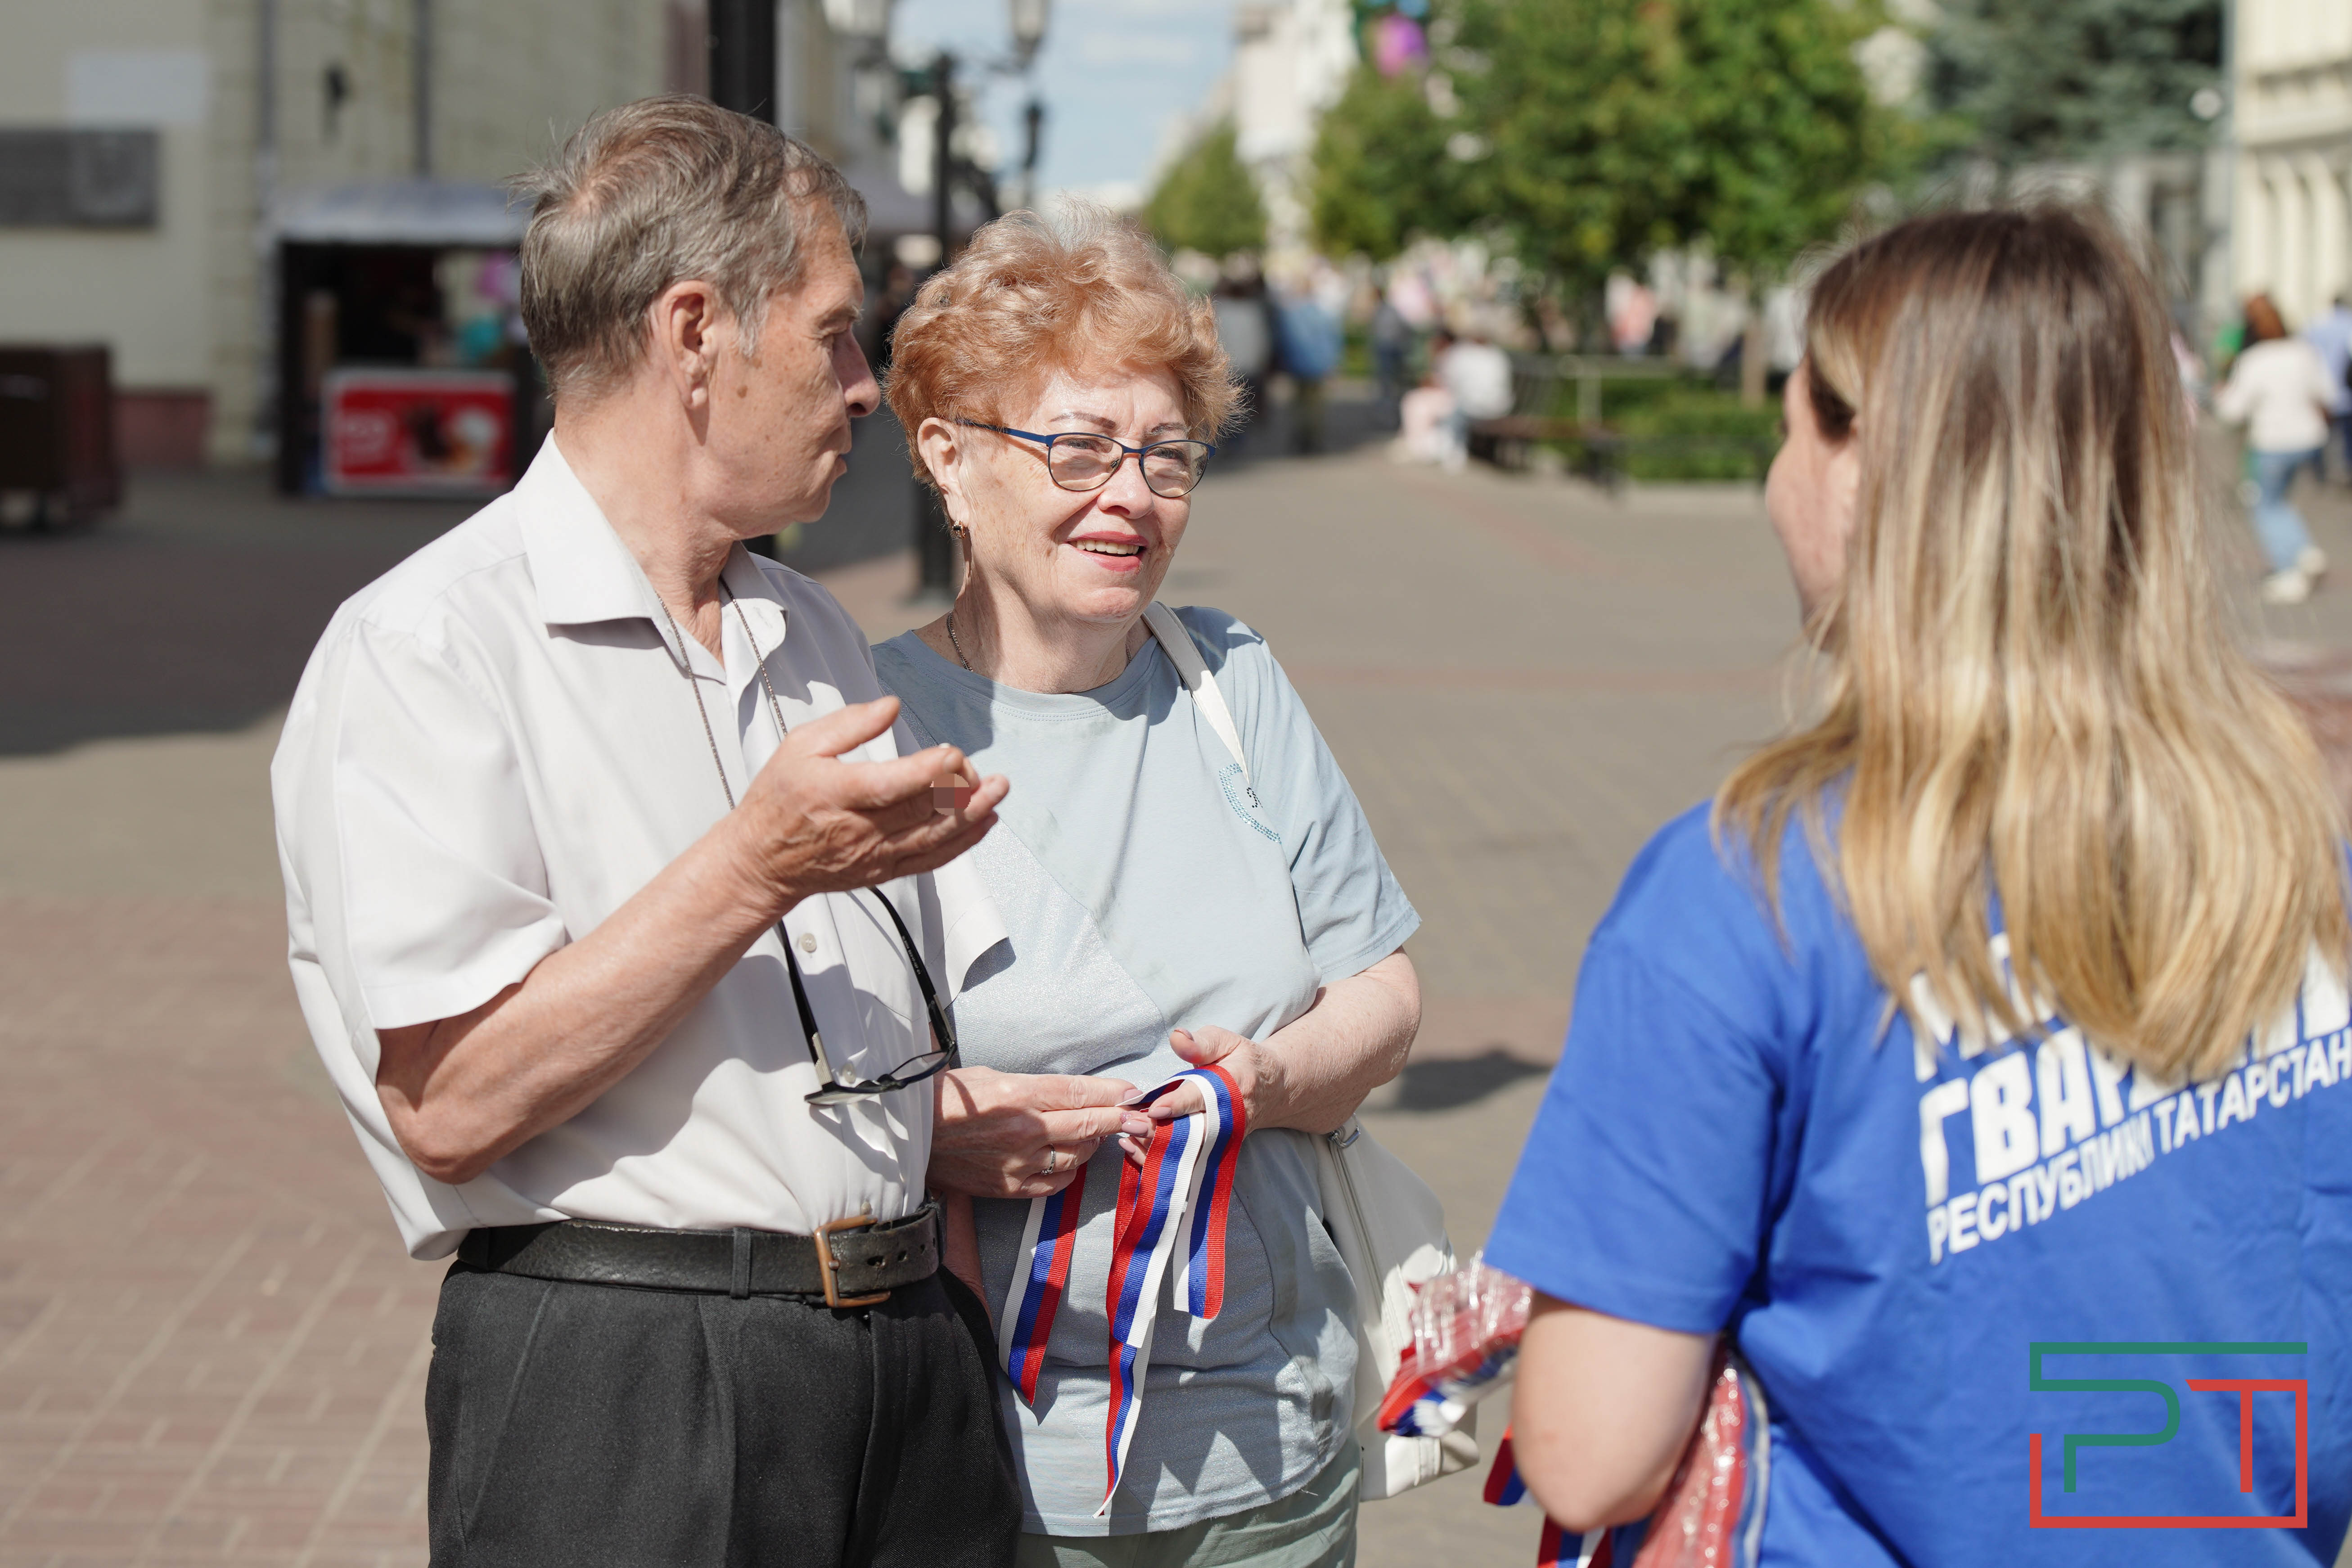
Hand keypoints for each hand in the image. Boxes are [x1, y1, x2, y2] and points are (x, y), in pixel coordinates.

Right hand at [725, 697, 1008, 912]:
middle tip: (980, 769)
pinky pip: (931, 860)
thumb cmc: (779, 799)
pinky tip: (985, 823)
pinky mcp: (882, 872)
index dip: (927, 771)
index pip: (890, 785)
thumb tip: (892, 706)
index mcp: (835, 792)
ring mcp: (873, 855)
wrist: (762, 861)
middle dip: (960, 788)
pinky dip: (962, 843)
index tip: (953, 753)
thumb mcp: (801, 746)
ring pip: (933, 838)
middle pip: (921, 810)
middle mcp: (858, 829)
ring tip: (998, 791)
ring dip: (972, 815)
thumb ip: (849, 724)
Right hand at [931, 1066, 1153, 1198]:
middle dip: (1122, 1120)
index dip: (1114, 1093)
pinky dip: (1071, 1171)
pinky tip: (1071, 1160)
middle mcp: (1024, 1130)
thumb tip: (1076, 1093)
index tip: (1134, 1093)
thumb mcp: (993, 1075)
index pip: (1081, 1094)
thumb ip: (1037, 1087)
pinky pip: (1056, 1183)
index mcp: (1019, 1094)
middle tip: (1144, 1118)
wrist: (910, 1136)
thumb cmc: (949, 1099)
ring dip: (1093, 1142)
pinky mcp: (1010, 1188)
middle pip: (1088, 1124)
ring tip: (1098, 1132)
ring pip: (1076, 1155)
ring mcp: (1018, 1163)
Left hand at [1121, 1026, 1281, 1163]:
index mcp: (1235, 1086)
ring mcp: (1223, 1141)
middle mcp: (1230, 1119)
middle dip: (1159, 1130)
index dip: (1179, 1103)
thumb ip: (1202, 1042)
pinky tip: (1133, 1149)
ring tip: (1125, 1136)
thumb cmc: (1243, 1062)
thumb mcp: (1228, 1042)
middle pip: (1192, 1131)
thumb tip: (1177, 1038)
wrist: (1272, 1091)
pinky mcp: (1215, 1153)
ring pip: (1186, 1152)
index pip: (1203, 1097)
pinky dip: (1157, 1159)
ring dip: (1154, 1147)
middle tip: (1128, 1123)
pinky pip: (1184, 1162)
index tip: (1155, 1106)